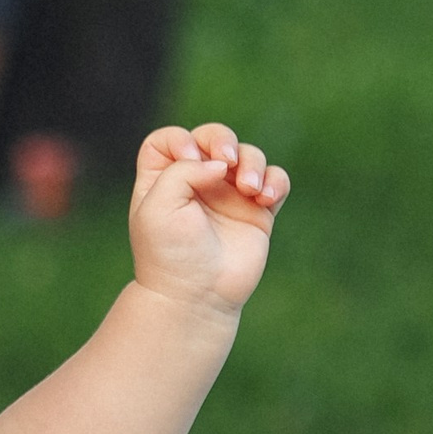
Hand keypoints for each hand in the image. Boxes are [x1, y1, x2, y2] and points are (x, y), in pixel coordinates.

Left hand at [129, 120, 288, 318]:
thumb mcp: (158, 206)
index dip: (179, 140)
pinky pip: (275, 180)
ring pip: (248, 155)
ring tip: (249, 190)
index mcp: (162, 181)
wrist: (197, 296)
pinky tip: (264, 199)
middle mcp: (196, 183)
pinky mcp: (257, 212)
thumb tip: (222, 163)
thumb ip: (183, 170)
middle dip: (223, 140)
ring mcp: (229, 195)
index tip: (187, 159)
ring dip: (252, 163)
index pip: (169, 141)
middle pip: (213, 137)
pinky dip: (274, 182)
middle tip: (226, 163)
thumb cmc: (170, 254)